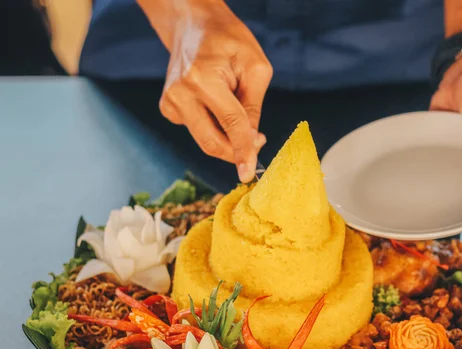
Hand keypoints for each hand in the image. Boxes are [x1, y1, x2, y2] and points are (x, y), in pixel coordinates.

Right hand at [138, 0, 271, 182]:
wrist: (194, 25)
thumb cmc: (229, 41)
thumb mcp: (255, 68)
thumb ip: (253, 108)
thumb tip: (251, 142)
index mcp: (202, 79)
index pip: (230, 124)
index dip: (244, 150)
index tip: (250, 173)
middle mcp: (180, 93)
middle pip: (211, 142)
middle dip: (235, 152)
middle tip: (256, 146)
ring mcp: (170, 102)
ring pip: (204, 140)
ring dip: (226, 138)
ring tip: (236, 107)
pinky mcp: (167, 108)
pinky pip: (196, 130)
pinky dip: (213, 126)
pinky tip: (215, 103)